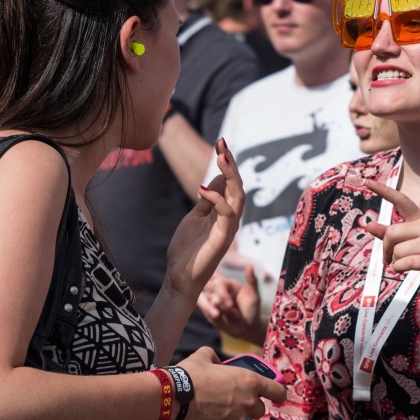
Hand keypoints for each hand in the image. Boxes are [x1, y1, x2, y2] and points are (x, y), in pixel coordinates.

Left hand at [166, 138, 245, 299]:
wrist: (180, 277)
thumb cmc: (188, 249)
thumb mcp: (195, 216)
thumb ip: (208, 199)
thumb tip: (219, 176)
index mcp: (225, 211)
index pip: (231, 182)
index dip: (228, 163)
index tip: (221, 142)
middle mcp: (231, 218)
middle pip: (238, 186)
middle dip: (231, 163)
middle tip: (222, 143)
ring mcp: (229, 228)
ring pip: (238, 197)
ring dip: (231, 176)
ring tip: (222, 158)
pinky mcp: (223, 239)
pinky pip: (227, 215)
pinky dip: (217, 199)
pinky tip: (202, 189)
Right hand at [173, 348, 286, 419]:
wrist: (173, 396)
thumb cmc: (191, 374)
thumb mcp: (205, 356)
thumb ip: (216, 357)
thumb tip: (215, 361)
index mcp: (250, 381)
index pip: (278, 391)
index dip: (278, 392)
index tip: (276, 394)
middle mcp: (248, 402)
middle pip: (260, 409)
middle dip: (251, 405)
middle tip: (236, 399)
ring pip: (241, 419)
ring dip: (234, 414)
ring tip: (215, 407)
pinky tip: (207, 415)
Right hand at [197, 269, 263, 343]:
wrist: (247, 326)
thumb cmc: (251, 309)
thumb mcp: (254, 295)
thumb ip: (252, 281)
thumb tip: (250, 266)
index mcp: (228, 284)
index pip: (218, 284)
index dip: (222, 294)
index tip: (231, 305)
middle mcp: (218, 290)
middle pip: (206, 290)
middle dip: (214, 302)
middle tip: (220, 313)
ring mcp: (211, 300)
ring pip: (202, 300)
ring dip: (208, 308)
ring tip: (217, 316)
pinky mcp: (207, 311)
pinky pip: (203, 310)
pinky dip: (210, 314)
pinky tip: (218, 318)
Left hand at [365, 179, 419, 291]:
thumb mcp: (414, 242)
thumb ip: (391, 234)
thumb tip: (369, 225)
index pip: (401, 200)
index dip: (384, 191)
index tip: (367, 181)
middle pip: (392, 233)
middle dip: (386, 249)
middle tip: (388, 259)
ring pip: (397, 251)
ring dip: (395, 262)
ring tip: (406, 265)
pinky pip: (404, 262)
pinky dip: (399, 269)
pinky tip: (405, 270)